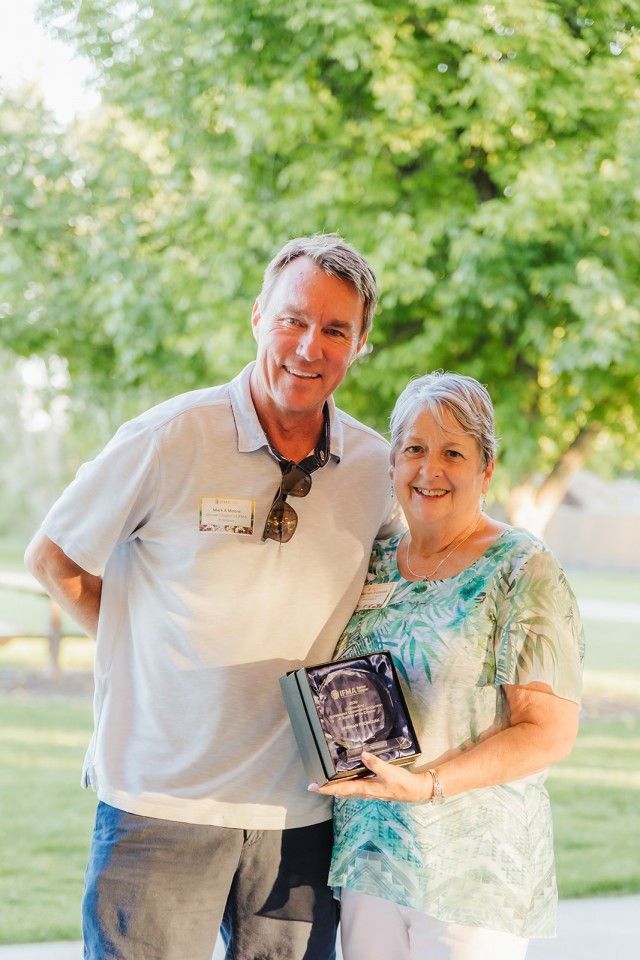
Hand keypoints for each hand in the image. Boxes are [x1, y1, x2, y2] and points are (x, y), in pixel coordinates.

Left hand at [308, 752, 432, 802]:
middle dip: (328, 789)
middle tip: (314, 784)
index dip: (327, 788)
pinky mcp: (374, 789)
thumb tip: (363, 755)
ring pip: (348, 791)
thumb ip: (377, 764)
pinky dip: (347, 785)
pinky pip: (356, 788)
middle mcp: (365, 792)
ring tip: (325, 782)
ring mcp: (370, 791)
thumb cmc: (404, 784)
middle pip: (342, 792)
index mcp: (367, 789)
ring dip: (336, 787)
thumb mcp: (391, 773)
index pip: (342, 789)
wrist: (416, 791)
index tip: (314, 787)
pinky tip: (346, 780)